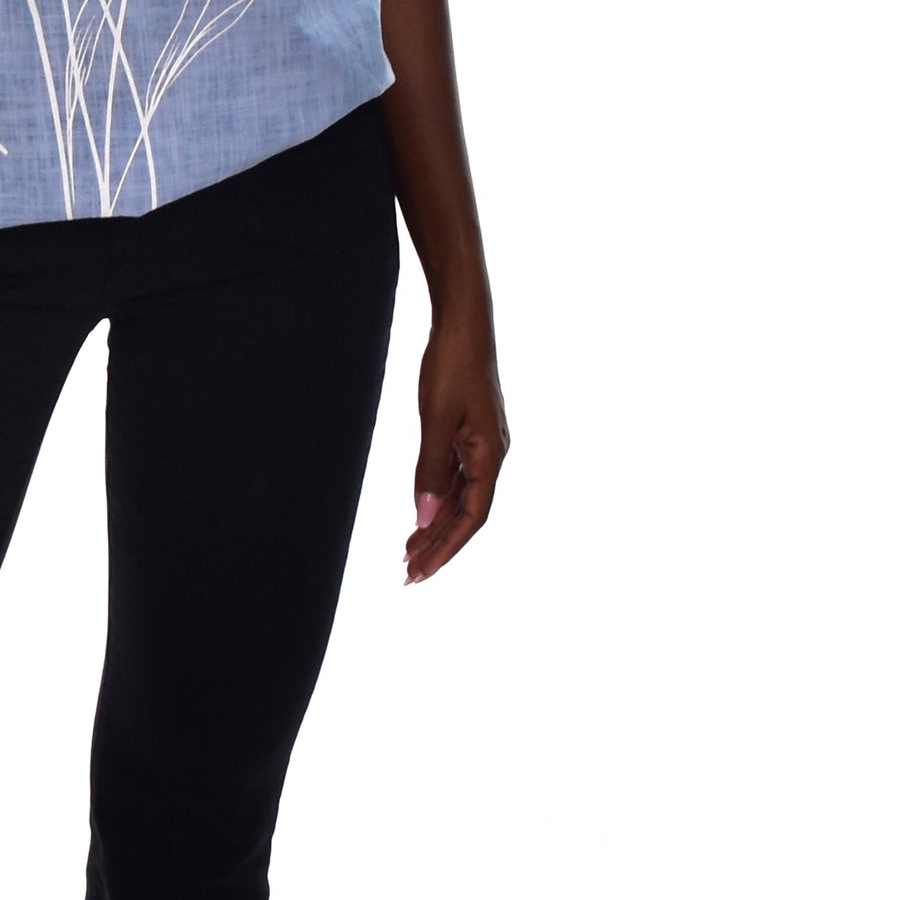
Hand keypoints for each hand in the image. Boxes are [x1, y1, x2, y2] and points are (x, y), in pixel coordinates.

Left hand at [405, 310, 507, 583]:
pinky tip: (419, 516)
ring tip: (408, 554)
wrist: (463, 324)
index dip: (447, 547)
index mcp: (490, 456)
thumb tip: (424, 517)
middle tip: (408, 575)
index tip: (420, 572)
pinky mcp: (468, 436)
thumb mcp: (436, 421)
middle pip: (466, 515)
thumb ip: (431, 471)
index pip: (472, 517)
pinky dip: (436, 501)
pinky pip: (454, 480)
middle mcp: (491, 456)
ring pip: (459, 499)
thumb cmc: (452, 366)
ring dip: (435, 527)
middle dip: (438, 546)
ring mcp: (481, 446)